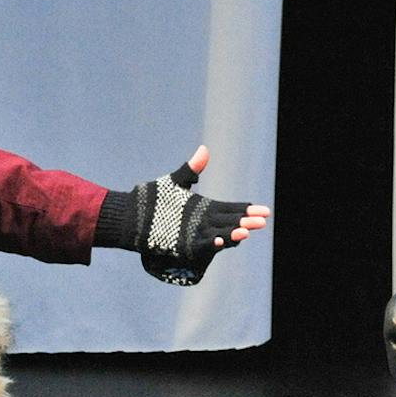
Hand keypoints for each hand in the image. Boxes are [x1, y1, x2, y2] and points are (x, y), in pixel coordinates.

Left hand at [126, 146, 270, 285]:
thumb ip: (191, 169)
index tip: (265, 211)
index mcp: (206, 209)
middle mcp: (204, 224)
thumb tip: (204, 150)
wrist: (130, 216)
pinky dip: (212, 244)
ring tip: (245, 231)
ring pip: (221, 236)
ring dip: (233, 235)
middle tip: (262, 221)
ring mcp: (195, 235)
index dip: (248, 211)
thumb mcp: (174, 182)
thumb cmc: (152, 200)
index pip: (232, 210)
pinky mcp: (183, 245)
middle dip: (247, 223)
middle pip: (231, 224)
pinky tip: (220, 240)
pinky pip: (201, 246)